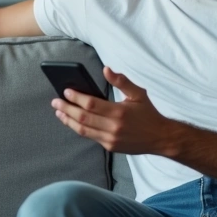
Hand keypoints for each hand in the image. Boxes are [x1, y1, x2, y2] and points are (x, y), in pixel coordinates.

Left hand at [51, 67, 176, 154]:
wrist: (161, 138)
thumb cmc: (148, 114)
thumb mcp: (138, 94)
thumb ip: (121, 81)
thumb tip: (106, 69)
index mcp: (119, 112)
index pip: (91, 104)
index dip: (76, 97)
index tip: (66, 91)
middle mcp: (113, 127)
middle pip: (83, 117)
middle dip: (66, 109)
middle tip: (55, 102)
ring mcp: (110, 139)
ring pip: (83, 130)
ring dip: (68, 120)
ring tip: (59, 112)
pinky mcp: (110, 147)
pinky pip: (90, 136)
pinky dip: (78, 128)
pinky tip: (72, 121)